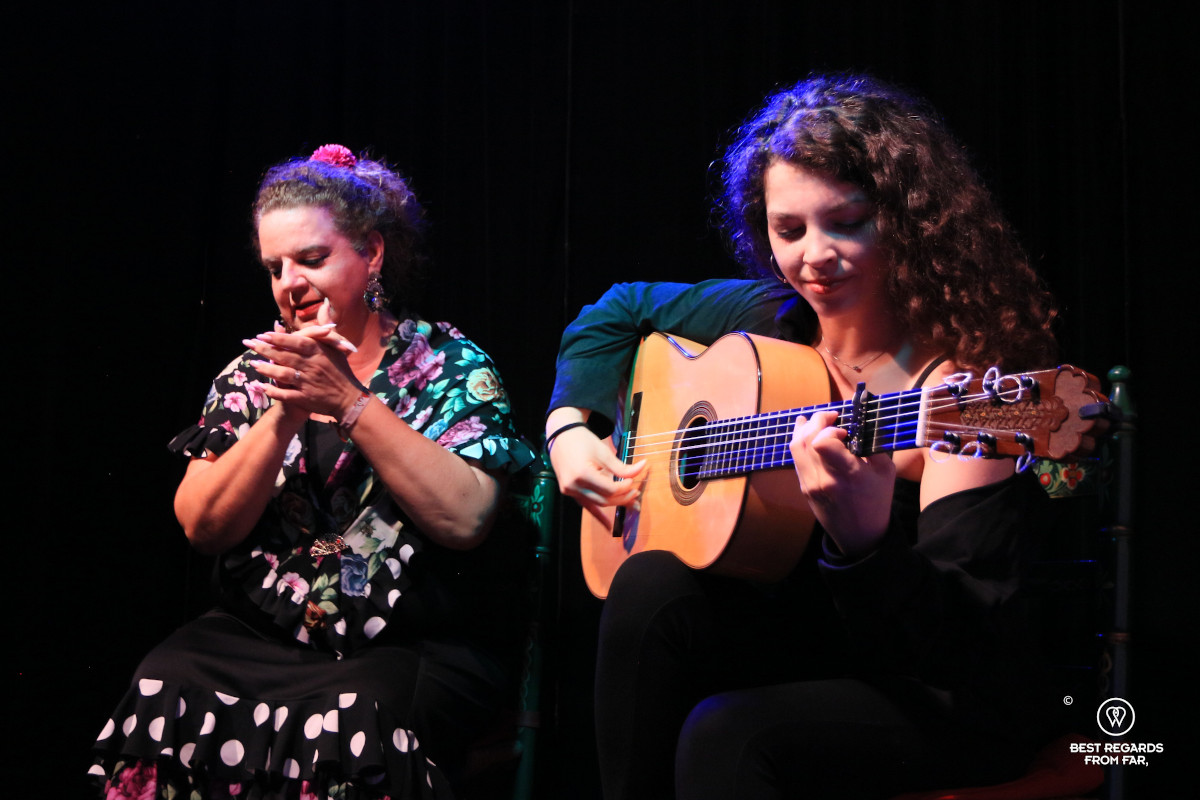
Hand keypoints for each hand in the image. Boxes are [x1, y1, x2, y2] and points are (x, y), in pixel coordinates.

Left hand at [243, 315, 363, 420]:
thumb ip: (322, 333)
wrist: (349, 398)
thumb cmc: (340, 371)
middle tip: (251, 344)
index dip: (278, 338)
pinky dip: (272, 391)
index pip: (295, 342)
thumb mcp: (335, 349)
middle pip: (285, 356)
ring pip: (283, 374)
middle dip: (266, 350)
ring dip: (267, 369)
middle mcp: (312, 366)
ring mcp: (308, 383)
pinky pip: (286, 395)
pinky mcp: (305, 398)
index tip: (263, 335)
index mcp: (319, 352)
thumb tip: (315, 313)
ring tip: (254, 364)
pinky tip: (261, 387)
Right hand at [547, 416, 647, 527]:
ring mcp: (570, 491)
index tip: (633, 479)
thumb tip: (643, 468)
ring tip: (630, 502)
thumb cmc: (583, 440)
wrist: (561, 437)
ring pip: (597, 504)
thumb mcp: (604, 452)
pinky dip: (598, 516)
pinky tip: (608, 527)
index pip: (610, 489)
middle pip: (605, 499)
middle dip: (622, 497)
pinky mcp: (570, 492)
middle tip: (636, 492)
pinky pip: (586, 506)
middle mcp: (574, 486)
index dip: (625, 487)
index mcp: (582, 474)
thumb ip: (622, 466)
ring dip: (614, 504)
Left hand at [790, 410, 894, 558]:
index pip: (822, 443)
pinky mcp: (804, 488)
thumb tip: (859, 420)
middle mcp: (825, 480)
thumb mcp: (886, 471)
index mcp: (849, 475)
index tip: (844, 430)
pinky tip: (806, 432)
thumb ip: (872, 443)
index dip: (830, 429)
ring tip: (813, 419)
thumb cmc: (877, 500)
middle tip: (831, 416)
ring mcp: (810, 485)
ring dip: (804, 428)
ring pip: (796, 447)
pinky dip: (800, 441)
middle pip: (806, 439)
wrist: (860, 535)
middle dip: (817, 421)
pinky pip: (796, 458)